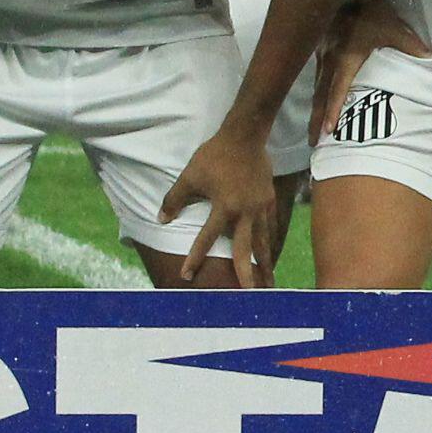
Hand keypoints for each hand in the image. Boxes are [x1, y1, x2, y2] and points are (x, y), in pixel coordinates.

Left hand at [155, 118, 281, 285]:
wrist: (245, 135)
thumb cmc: (215, 155)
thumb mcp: (189, 176)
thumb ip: (175, 199)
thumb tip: (162, 220)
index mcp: (224, 208)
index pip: (206, 239)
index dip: (195, 258)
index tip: (186, 277)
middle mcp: (245, 213)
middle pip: (246, 251)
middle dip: (247, 276)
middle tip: (249, 297)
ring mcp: (260, 207)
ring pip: (263, 243)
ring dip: (265, 265)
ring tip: (269, 284)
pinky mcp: (268, 200)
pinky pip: (270, 228)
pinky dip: (270, 243)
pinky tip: (270, 254)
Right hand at [306, 0, 431, 143]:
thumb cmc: (371, 12)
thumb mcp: (394, 27)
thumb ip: (412, 46)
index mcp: (346, 58)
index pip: (338, 89)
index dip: (333, 110)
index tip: (328, 130)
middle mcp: (330, 60)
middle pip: (321, 94)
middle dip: (317, 119)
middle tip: (314, 142)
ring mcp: (323, 56)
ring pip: (317, 87)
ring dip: (315, 109)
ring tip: (314, 130)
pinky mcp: (320, 51)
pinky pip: (318, 77)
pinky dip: (317, 94)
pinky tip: (318, 104)